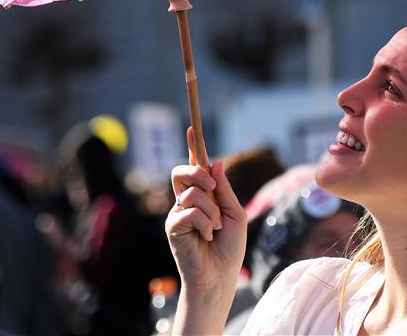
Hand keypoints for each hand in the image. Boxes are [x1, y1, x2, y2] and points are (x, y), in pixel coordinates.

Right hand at [166, 129, 246, 292]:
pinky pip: (190, 210)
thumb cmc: (228, 249)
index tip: (192, 129)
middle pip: (182, 171)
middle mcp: (186, 201)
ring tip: (215, 229)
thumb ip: (223, 189)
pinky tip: (207, 237)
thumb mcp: (234, 213)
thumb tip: (216, 162)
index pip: (195, 167)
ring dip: (211, 210)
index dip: (192, 147)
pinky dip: (206, 222)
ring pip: (192, 192)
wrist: (220, 278)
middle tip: (212, 188)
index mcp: (202, 196)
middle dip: (198, 172)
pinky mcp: (172, 226)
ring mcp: (177, 213)